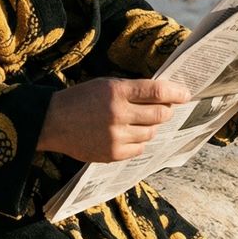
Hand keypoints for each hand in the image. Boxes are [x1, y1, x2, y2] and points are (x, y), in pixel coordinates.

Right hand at [37, 77, 189, 163]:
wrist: (52, 122)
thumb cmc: (80, 99)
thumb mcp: (104, 85)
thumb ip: (131, 90)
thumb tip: (162, 95)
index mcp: (116, 91)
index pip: (156, 91)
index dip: (175, 93)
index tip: (185, 94)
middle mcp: (118, 114)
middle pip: (159, 114)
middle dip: (166, 111)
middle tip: (165, 109)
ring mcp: (116, 136)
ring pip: (151, 133)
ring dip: (150, 127)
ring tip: (139, 122)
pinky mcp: (112, 154)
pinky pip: (139, 149)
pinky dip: (139, 142)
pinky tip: (129, 135)